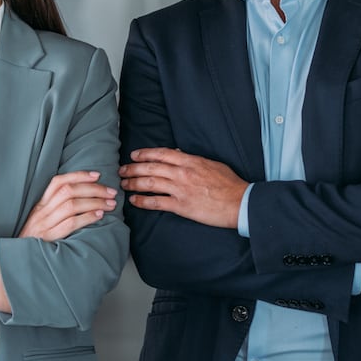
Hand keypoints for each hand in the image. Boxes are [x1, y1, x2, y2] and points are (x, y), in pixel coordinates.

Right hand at [20, 171, 116, 241]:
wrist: (17, 258)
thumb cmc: (34, 239)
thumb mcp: (40, 219)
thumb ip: (55, 208)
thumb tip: (83, 197)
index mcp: (40, 204)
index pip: (58, 182)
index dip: (79, 176)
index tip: (97, 175)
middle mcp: (41, 211)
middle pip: (68, 191)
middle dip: (93, 189)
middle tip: (111, 192)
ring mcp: (45, 225)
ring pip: (71, 206)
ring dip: (94, 202)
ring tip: (110, 204)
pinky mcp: (49, 238)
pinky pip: (70, 224)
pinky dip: (86, 218)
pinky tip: (99, 216)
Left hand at [119, 148, 246, 228]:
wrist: (239, 202)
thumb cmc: (229, 184)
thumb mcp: (211, 164)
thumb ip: (192, 159)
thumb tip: (177, 154)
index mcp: (190, 161)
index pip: (161, 154)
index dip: (144, 154)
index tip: (134, 155)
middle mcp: (182, 173)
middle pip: (150, 168)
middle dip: (132, 169)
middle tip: (122, 170)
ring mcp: (180, 190)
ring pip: (149, 183)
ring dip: (133, 183)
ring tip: (124, 184)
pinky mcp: (180, 206)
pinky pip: (156, 202)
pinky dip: (142, 201)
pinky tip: (134, 200)